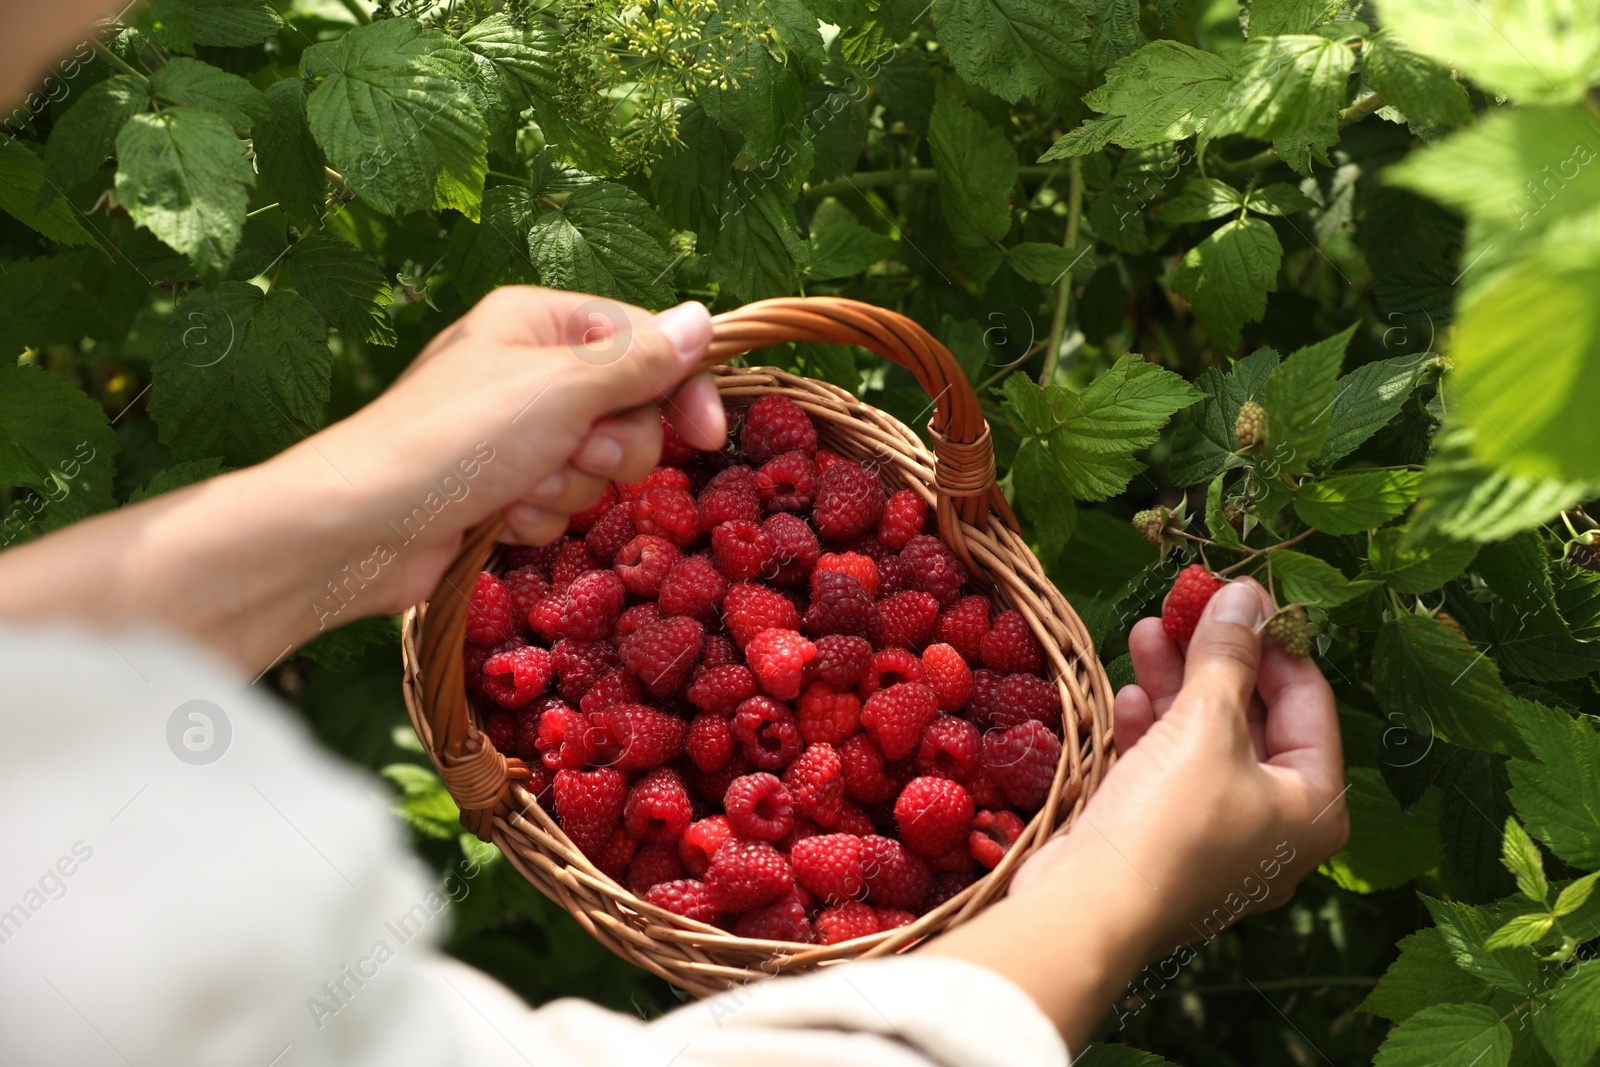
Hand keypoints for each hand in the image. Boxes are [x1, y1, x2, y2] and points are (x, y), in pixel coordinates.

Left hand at [292, 288, 724, 617]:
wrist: (364, 525)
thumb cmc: (457, 437)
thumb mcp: (561, 388)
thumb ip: (639, 360)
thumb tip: (701, 319)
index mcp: (540, 321)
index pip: (645, 342)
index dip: (682, 387)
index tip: (708, 434)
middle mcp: (530, 370)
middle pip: (630, 409)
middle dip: (611, 447)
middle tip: (576, 450)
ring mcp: (517, 432)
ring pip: (599, 464)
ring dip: (570, 485)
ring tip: (520, 486)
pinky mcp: (504, 488)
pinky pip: (562, 500)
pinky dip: (539, 514)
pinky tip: (499, 515)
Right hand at [922, 577, 1346, 1049]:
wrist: (1089, 910)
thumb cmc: (1168, 825)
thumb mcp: (1205, 726)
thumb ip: (1228, 655)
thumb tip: (1247, 594)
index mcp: (1311, 805)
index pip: (1308, 701)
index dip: (1272, 641)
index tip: (1238, 593)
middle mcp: (1273, 823)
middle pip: (1252, 718)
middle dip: (1215, 658)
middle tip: (1185, 606)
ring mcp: (1216, 834)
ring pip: (1204, 739)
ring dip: (1176, 683)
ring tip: (1147, 631)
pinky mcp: (1163, 838)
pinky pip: (1167, 768)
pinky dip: (1151, 728)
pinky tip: (1127, 693)